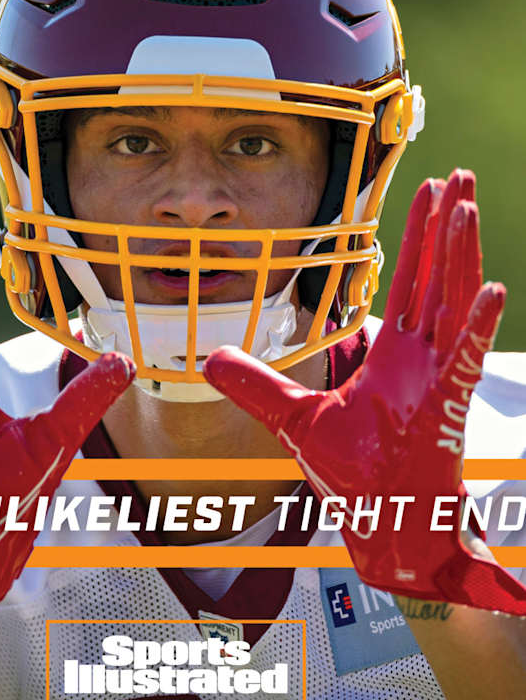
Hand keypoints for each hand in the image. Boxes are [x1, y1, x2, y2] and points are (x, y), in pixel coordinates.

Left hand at [205, 170, 525, 613]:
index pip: (406, 283)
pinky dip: (478, 324)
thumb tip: (208, 358)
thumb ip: (256, 385)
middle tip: (455, 176)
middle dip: (443, 227)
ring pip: (454, 301)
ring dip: (460, 254)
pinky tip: (491, 289)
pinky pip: (467, 358)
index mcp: (391, 355)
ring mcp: (439, 376)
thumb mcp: (294, 419)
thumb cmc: (354, 475)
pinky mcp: (447, 406)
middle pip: (435, 277)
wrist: (382, 523)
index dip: (415, 239)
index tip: (424, 196)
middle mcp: (421, 356)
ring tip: (464, 205)